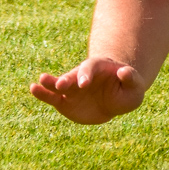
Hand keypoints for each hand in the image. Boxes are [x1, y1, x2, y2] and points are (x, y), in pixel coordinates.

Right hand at [30, 56, 146, 123]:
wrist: (116, 98)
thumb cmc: (128, 89)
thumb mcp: (135, 86)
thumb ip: (130, 78)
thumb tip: (124, 71)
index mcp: (99, 68)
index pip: (91, 68)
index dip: (86, 74)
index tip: (84, 84)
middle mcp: (83, 76)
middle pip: (73, 75)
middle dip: (67, 79)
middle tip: (60, 84)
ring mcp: (73, 88)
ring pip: (59, 85)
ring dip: (50, 84)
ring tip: (37, 83)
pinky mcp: (65, 101)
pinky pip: (53, 97)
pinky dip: (43, 94)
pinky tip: (33, 90)